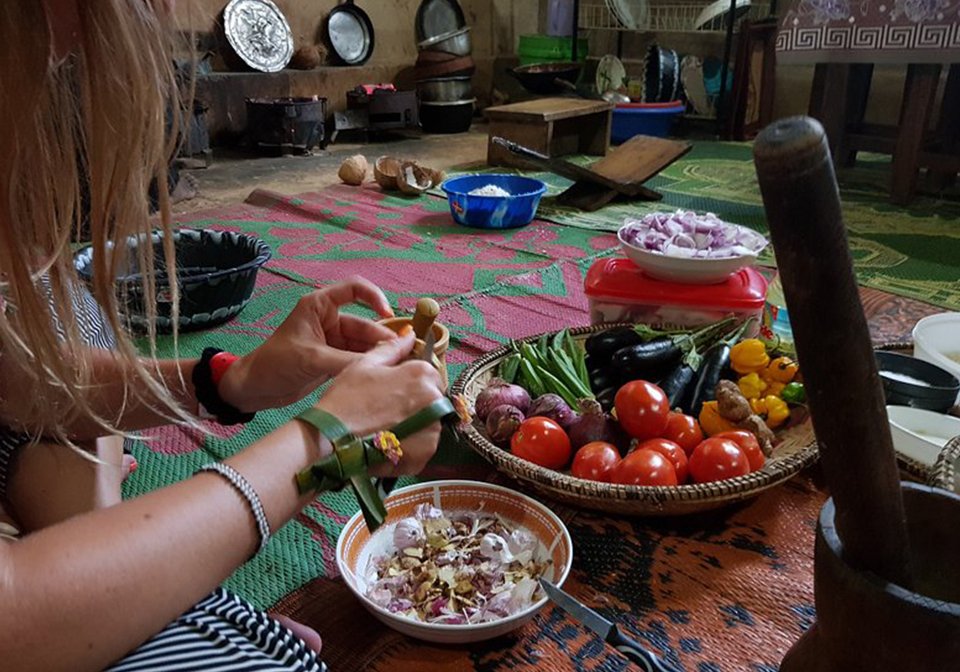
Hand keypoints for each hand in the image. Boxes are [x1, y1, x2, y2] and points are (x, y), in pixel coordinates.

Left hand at [219, 277, 396, 412]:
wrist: (254, 388)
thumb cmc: (275, 363)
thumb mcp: (312, 359)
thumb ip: (347, 360)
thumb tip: (381, 364)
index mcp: (319, 306)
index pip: (354, 289)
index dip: (375, 297)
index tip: (388, 314)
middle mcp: (329, 320)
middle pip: (365, 323)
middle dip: (382, 337)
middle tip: (403, 352)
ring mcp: (333, 341)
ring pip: (364, 343)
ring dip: (379, 353)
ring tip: (398, 365)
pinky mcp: (334, 359)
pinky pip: (358, 358)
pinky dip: (370, 364)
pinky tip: (385, 372)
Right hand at [316, 331, 443, 475]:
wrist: (331, 438)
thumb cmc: (346, 399)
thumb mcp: (366, 364)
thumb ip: (393, 349)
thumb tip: (410, 335)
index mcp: (421, 374)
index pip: (429, 374)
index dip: (411, 382)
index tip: (394, 391)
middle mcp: (433, 400)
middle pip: (431, 399)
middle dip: (414, 403)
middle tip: (386, 411)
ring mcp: (432, 428)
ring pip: (429, 422)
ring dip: (414, 424)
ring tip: (386, 427)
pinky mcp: (426, 452)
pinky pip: (424, 445)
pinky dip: (410, 445)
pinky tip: (389, 442)